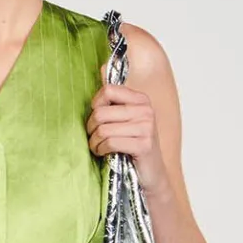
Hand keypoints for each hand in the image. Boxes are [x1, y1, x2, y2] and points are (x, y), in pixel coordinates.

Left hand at [87, 63, 169, 195]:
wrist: (151, 175)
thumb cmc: (134, 147)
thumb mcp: (125, 119)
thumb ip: (114, 97)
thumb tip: (102, 67)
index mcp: (141, 99)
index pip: (107, 90)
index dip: (95, 105)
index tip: (95, 118)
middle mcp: (146, 110)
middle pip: (101, 112)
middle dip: (91, 128)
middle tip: (93, 137)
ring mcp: (146, 127)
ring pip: (103, 129)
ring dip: (94, 142)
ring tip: (97, 147)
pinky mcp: (143, 145)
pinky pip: (110, 142)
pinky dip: (101, 150)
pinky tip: (103, 153)